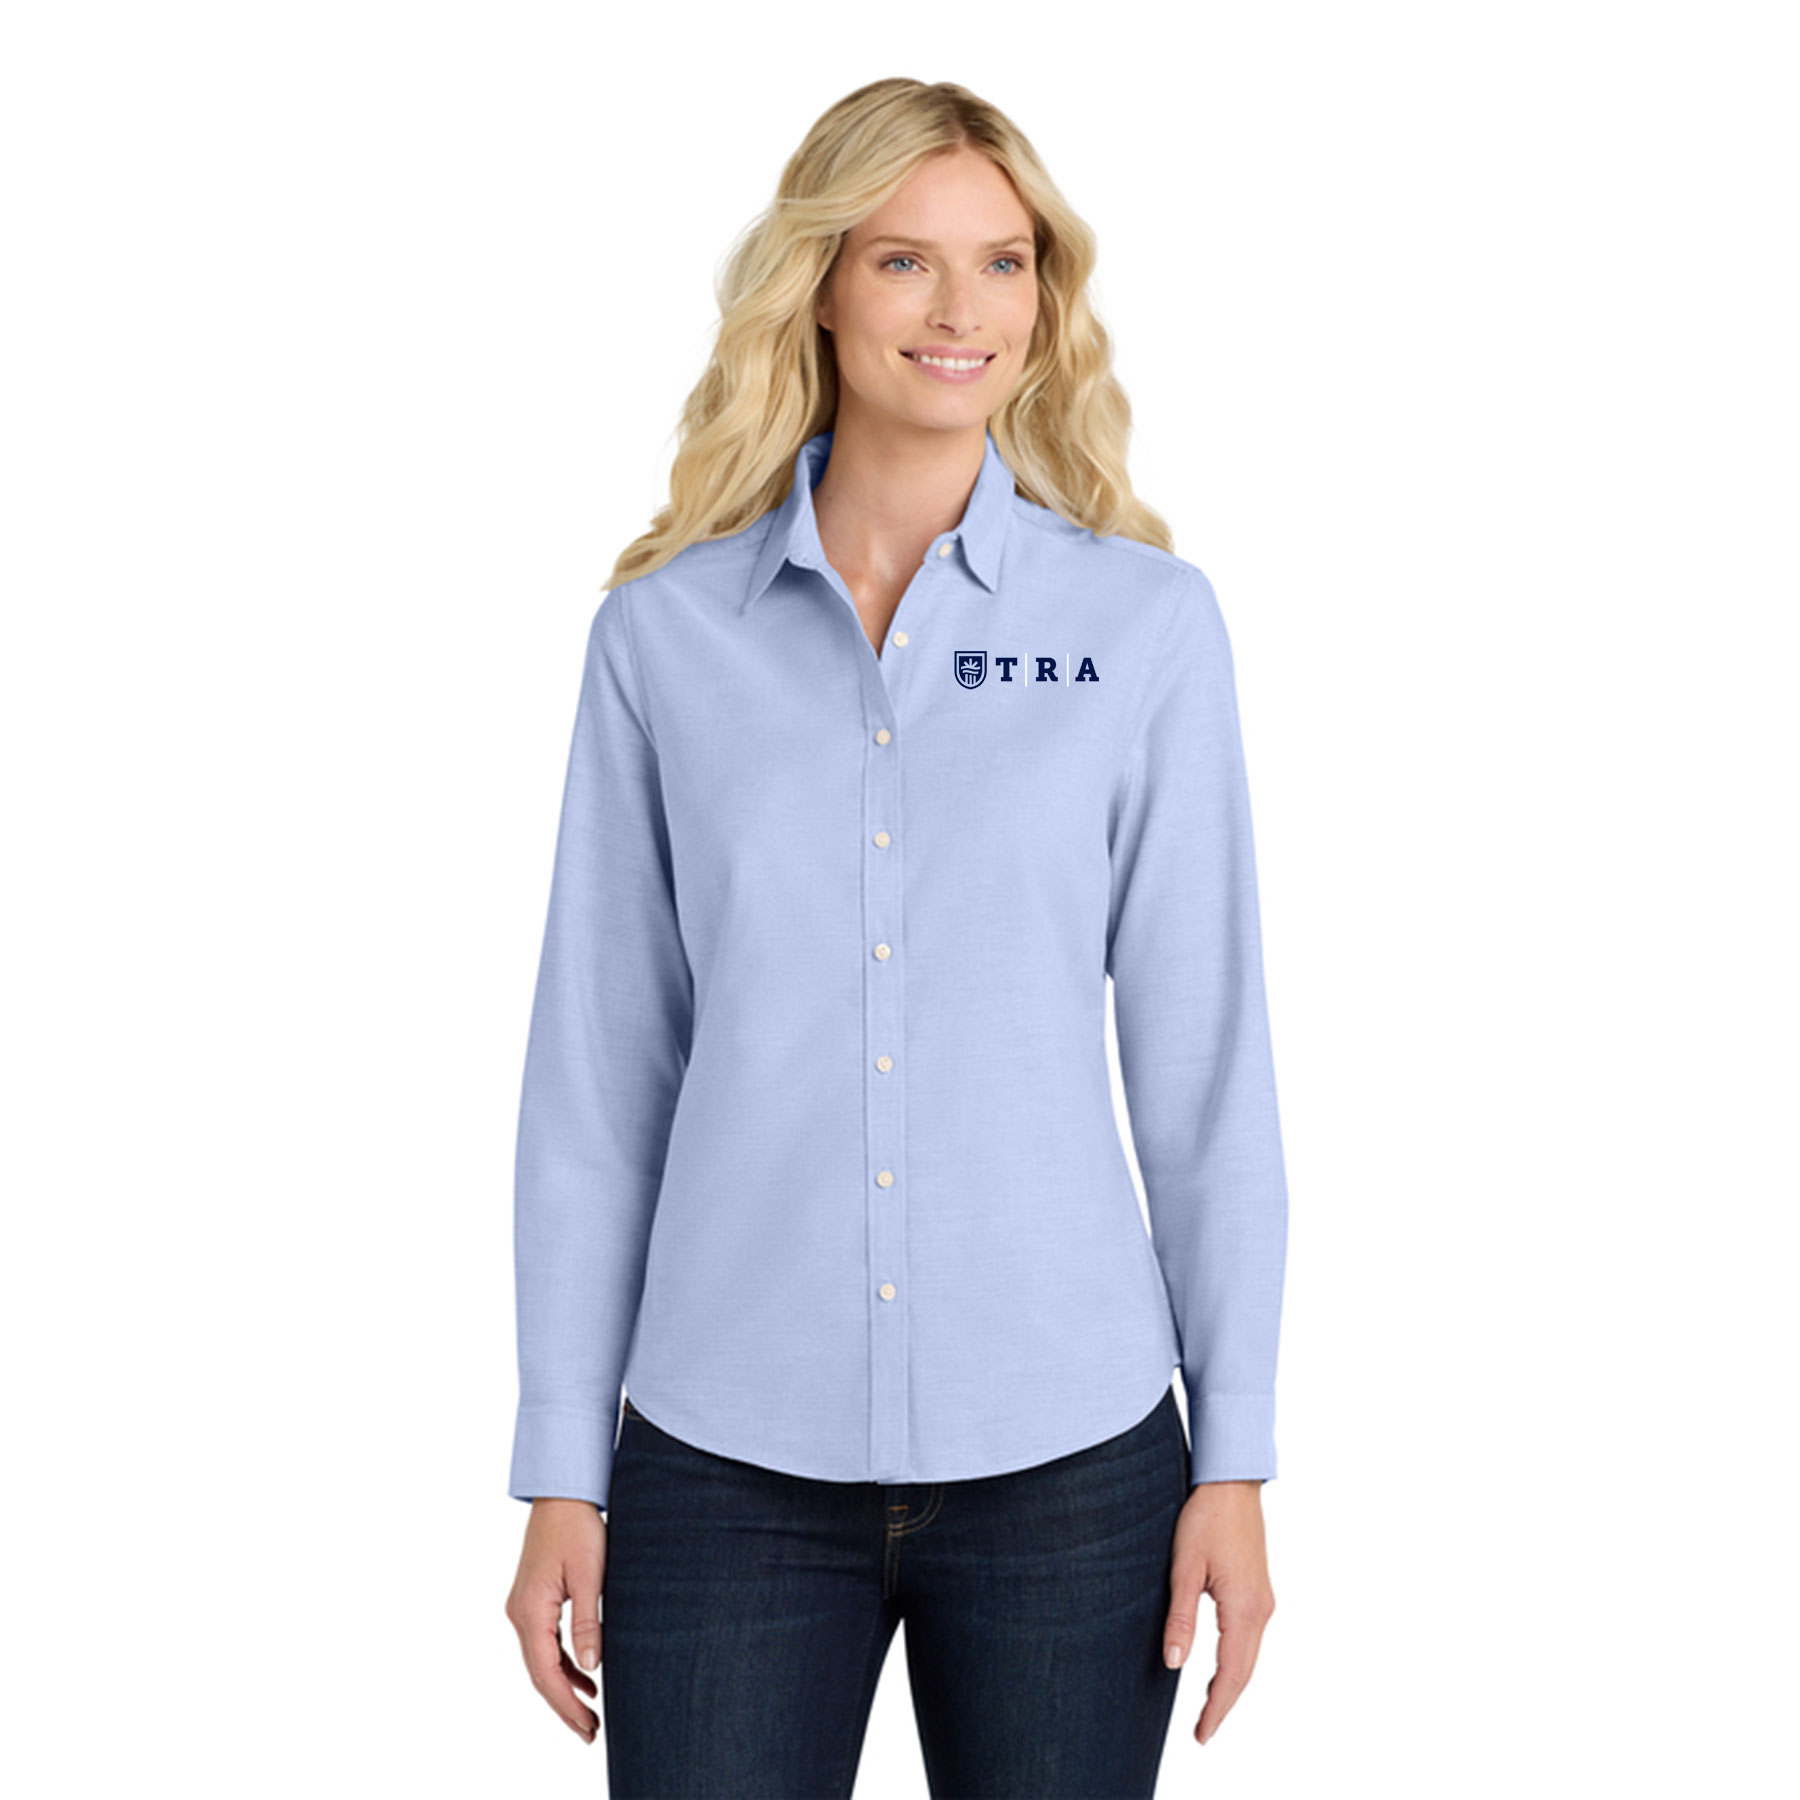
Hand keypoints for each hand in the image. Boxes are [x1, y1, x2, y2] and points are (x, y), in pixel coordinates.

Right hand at [504, 1498, 606, 1744]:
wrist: (561, 1493)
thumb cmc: (577, 1527)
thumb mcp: (590, 1574)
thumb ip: (588, 1622)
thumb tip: (590, 1668)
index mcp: (530, 1610)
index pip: (545, 1672)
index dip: (566, 1704)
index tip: (587, 1726)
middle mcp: (520, 1613)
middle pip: (539, 1673)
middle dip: (564, 1705)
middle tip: (590, 1733)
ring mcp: (523, 1607)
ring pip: (541, 1661)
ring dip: (564, 1687)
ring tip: (590, 1714)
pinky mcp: (533, 1600)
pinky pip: (545, 1643)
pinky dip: (563, 1663)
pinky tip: (585, 1676)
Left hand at [1162, 1479, 1274, 1746]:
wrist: (1231, 1481)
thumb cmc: (1205, 1518)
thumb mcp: (1184, 1567)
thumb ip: (1181, 1617)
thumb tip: (1174, 1664)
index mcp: (1244, 1609)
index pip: (1231, 1674)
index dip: (1216, 1708)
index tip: (1201, 1735)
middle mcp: (1261, 1610)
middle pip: (1244, 1671)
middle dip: (1224, 1703)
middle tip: (1202, 1732)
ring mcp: (1263, 1600)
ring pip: (1249, 1656)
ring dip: (1230, 1683)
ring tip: (1207, 1708)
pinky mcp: (1259, 1590)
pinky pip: (1250, 1638)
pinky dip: (1236, 1661)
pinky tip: (1220, 1666)